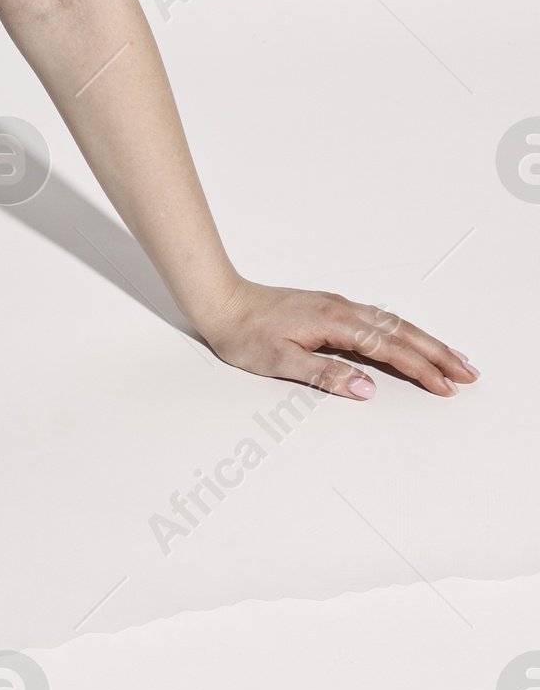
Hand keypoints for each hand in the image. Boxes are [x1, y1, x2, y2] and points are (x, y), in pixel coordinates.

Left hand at [195, 278, 477, 399]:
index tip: (446, 386)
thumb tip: (368, 389)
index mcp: (334, 321)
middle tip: (468, 373)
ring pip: (393, 323)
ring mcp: (338, 306)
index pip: (389, 348)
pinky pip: (379, 320)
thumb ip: (325, 375)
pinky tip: (412, 341)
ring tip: (453, 359)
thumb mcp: (280, 362)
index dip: (420, 368)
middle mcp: (342, 309)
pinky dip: (403, 332)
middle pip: (401, 331)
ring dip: (426, 341)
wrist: (221, 300)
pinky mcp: (331, 308)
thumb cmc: (244, 334)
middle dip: (437, 353)